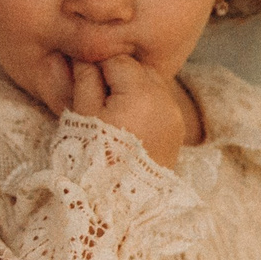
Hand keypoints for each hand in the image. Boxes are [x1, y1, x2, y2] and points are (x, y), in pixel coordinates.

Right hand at [71, 55, 189, 167]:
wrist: (116, 201)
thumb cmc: (93, 157)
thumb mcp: (83, 113)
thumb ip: (85, 78)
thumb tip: (85, 58)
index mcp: (142, 93)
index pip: (118, 60)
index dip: (97, 67)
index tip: (84, 82)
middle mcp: (166, 100)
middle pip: (139, 69)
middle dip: (118, 76)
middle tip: (98, 97)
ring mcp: (175, 116)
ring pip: (152, 84)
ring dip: (133, 89)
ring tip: (112, 111)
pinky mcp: (177, 131)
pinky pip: (161, 104)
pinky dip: (146, 104)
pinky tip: (128, 122)